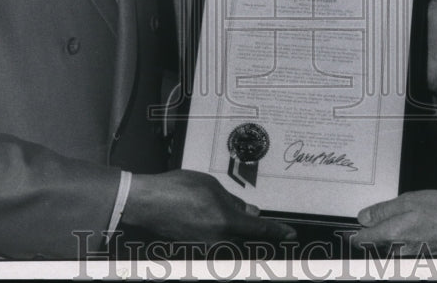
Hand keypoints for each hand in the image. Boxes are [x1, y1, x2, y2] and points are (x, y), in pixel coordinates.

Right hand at [122, 170, 295, 243]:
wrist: (146, 203)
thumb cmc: (176, 189)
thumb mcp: (210, 186)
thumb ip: (233, 201)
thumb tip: (249, 211)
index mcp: (226, 222)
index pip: (259, 229)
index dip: (276, 232)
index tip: (290, 235)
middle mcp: (218, 241)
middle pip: (243, 237)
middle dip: (247, 226)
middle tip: (240, 213)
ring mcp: (204, 248)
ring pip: (228, 239)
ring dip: (227, 227)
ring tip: (207, 208)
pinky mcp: (192, 249)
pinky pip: (212, 240)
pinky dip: (213, 230)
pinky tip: (200, 215)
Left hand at [352, 190, 436, 255]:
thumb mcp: (406, 201)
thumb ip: (382, 211)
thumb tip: (363, 218)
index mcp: (392, 234)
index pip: (364, 239)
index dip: (354, 235)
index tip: (349, 233)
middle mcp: (399, 247)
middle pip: (377, 243)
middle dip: (373, 233)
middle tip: (374, 222)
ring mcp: (411, 252)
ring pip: (391, 245)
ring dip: (389, 235)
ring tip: (398, 221)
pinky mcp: (421, 252)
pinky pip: (404, 247)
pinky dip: (403, 238)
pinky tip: (412, 226)